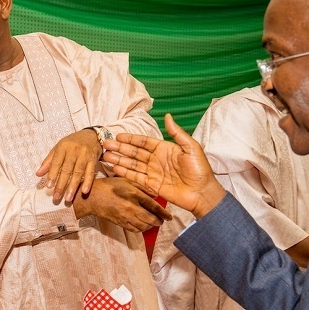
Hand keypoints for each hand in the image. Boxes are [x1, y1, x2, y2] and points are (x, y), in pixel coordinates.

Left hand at [35, 129, 101, 201]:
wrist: (91, 136)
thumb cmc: (72, 144)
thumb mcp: (58, 148)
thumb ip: (48, 161)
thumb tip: (38, 174)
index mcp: (63, 147)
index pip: (56, 162)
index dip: (52, 174)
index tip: (49, 186)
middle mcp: (74, 150)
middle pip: (67, 169)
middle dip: (61, 184)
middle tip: (56, 197)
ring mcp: (84, 155)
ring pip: (78, 172)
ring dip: (73, 186)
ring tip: (68, 198)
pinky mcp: (93, 160)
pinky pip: (91, 172)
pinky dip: (88, 182)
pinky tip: (84, 191)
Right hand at [72, 177, 171, 231]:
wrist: (92, 197)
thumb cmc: (109, 186)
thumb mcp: (126, 181)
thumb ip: (142, 186)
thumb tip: (156, 194)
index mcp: (134, 194)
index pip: (153, 206)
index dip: (163, 213)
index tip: (169, 217)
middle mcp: (131, 207)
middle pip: (150, 219)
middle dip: (158, 221)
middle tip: (162, 220)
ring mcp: (125, 217)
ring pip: (143, 226)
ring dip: (150, 226)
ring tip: (153, 222)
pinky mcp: (120, 223)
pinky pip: (135, 229)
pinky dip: (141, 229)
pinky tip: (142, 225)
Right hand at [102, 114, 225, 217]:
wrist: (202, 193)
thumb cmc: (200, 170)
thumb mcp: (191, 148)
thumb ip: (177, 133)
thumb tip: (167, 116)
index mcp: (165, 149)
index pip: (144, 142)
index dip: (131, 139)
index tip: (118, 136)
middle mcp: (157, 160)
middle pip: (135, 152)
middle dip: (120, 149)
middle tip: (106, 145)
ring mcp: (153, 173)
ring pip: (132, 164)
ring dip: (119, 160)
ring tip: (106, 156)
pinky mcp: (152, 185)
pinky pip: (136, 177)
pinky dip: (125, 173)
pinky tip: (115, 168)